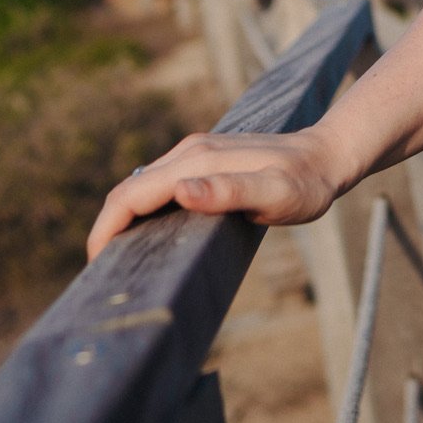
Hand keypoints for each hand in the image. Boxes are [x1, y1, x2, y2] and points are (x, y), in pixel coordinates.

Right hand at [86, 128, 346, 260]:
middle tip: (100, 271)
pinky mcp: (203, 157)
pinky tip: (149, 231)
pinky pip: (159, 183)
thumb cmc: (305, 184)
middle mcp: (189, 151)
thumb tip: (181, 192)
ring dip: (122, 217)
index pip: (133, 194)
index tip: (96, 264)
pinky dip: (142, 207)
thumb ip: (229, 193)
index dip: (107, 228)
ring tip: (117, 258)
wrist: (327, 155)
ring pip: (142, 185)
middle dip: (107, 227)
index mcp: (197, 161)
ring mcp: (195, 152)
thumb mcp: (275, 196)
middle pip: (130, 189)